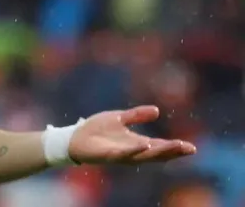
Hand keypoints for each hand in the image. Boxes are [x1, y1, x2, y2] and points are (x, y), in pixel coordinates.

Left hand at [68, 105, 196, 164]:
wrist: (75, 137)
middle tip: (190, 149)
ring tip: (174, 146)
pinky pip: (123, 154)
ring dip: (159, 152)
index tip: (191, 147)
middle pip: (156, 153)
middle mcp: (131, 151)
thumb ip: (137, 115)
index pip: (159, 146)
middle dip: (173, 151)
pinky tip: (145, 145)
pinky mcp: (108, 154)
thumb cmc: (96, 129)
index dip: (175, 147)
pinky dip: (135, 150)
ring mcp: (121, 154)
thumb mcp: (119, 118)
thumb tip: (157, 110)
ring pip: (144, 156)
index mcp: (136, 143)